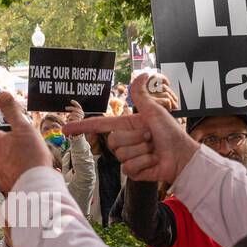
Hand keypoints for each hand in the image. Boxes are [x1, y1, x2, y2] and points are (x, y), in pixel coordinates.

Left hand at [0, 92, 52, 193]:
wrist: (36, 184)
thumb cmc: (30, 155)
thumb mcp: (23, 127)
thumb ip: (12, 111)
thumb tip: (2, 93)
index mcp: (0, 144)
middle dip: (6, 152)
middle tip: (19, 151)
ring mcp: (3, 176)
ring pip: (6, 168)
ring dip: (14, 167)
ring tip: (27, 166)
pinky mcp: (10, 189)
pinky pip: (13, 182)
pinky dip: (19, 179)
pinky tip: (28, 179)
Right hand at [64, 72, 199, 184]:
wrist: (182, 155)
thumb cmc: (170, 132)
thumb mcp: (155, 110)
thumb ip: (142, 95)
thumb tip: (141, 73)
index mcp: (126, 125)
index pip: (99, 126)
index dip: (81, 127)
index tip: (65, 128)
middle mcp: (124, 141)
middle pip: (113, 141)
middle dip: (135, 138)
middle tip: (150, 138)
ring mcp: (127, 157)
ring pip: (121, 154)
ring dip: (142, 151)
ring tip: (153, 149)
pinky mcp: (133, 172)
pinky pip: (129, 168)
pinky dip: (145, 164)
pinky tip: (154, 161)